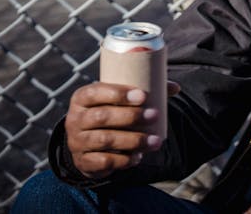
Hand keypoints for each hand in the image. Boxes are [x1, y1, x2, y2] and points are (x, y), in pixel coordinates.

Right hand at [65, 80, 180, 178]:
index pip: (96, 92)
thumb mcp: (119, 100)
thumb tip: (176, 88)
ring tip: (155, 141)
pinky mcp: (83, 161)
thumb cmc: (110, 112)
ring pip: (105, 140)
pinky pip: (103, 162)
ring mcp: (77, 141)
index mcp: (82, 98)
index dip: (119, 94)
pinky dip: (123, 160)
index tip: (143, 96)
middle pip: (102, 117)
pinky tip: (138, 157)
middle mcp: (75, 119)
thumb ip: (144, 92)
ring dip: (133, 140)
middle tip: (155, 115)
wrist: (87, 142)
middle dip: (131, 116)